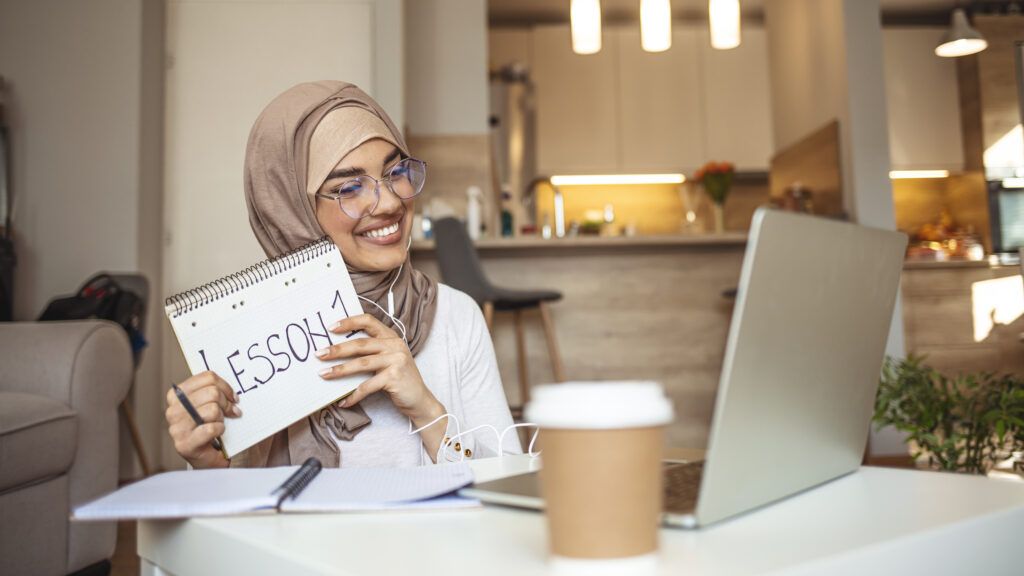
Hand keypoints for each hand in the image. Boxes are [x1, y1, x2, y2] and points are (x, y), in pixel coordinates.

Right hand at [165, 371, 240, 468]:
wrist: (207, 458)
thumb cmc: (209, 428)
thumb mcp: (209, 404)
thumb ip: (213, 392)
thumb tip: (232, 392)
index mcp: (177, 395)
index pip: (208, 378)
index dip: (225, 387)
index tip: (233, 397)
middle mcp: (173, 410)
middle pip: (212, 392)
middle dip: (226, 403)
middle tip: (230, 413)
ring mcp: (176, 428)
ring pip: (212, 409)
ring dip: (221, 418)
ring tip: (219, 425)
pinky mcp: (184, 445)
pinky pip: (211, 428)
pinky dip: (220, 430)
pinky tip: (217, 434)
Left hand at [316, 314, 446, 457]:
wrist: (420, 400)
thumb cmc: (399, 380)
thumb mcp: (388, 360)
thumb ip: (371, 352)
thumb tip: (339, 351)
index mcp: (391, 337)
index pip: (369, 321)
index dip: (349, 322)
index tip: (331, 327)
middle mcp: (395, 345)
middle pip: (360, 344)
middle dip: (337, 349)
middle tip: (319, 354)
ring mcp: (396, 360)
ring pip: (361, 363)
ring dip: (340, 370)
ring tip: (324, 375)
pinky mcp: (394, 377)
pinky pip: (368, 386)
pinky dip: (354, 395)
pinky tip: (344, 401)